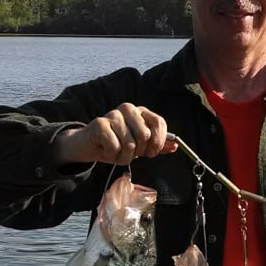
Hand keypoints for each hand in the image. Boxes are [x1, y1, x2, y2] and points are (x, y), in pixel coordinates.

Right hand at [54, 103, 176, 165]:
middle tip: (129, 153)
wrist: (89, 146)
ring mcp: (113, 115)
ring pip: (130, 144)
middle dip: (138, 152)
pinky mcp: (100, 124)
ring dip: (124, 156)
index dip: (159, 141)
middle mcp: (128, 109)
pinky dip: (112, 155)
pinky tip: (106, 150)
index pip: (159, 123)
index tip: (152, 153)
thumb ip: (157, 145)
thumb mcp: (140, 147)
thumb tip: (175, 146)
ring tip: (116, 152)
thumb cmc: (117, 145)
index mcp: (141, 112)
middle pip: (145, 135)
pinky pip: (115, 147)